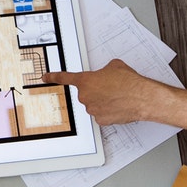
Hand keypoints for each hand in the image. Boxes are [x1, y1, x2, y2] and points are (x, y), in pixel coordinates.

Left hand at [44, 59, 159, 125]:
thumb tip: (105, 74)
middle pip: (86, 93)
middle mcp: (85, 96)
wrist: (141, 97)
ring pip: (94, 104)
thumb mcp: (114, 66)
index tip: (45, 77)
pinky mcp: (100, 120)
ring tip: (118, 96)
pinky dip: (108, 110)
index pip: (64, 78)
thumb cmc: (129, 82)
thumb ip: (104, 70)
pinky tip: (118, 106)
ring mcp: (92, 109)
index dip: (53, 77)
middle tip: (110, 87)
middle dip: (96, 90)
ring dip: (103, 100)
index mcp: (86, 80)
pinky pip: (101, 114)